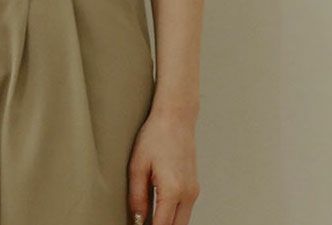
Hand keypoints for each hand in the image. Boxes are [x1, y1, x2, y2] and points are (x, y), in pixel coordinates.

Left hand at [127, 107, 199, 224]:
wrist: (176, 117)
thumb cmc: (156, 135)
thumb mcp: (138, 164)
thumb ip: (137, 195)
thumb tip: (137, 218)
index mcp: (173, 190)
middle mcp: (188, 193)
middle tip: (144, 224)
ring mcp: (193, 190)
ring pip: (183, 221)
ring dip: (168, 223)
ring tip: (149, 217)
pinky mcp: (194, 185)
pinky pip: (185, 209)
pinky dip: (174, 214)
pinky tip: (159, 209)